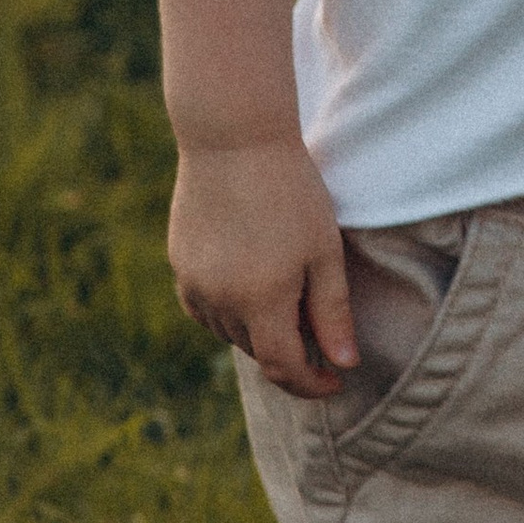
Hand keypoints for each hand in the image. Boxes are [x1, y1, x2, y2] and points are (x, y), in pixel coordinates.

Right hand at [168, 132, 357, 395]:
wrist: (233, 138)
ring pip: (229, 331)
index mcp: (260, 301)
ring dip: (259, 330)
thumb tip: (344, 365)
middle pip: (257, 350)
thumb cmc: (291, 191)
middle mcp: (219, 301)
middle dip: (290, 350)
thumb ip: (333, 313)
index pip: (284, 368)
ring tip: (288, 296)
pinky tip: (250, 284)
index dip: (311, 384)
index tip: (335, 382)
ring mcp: (193, 283)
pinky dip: (230, 310)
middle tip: (320, 327)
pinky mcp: (178, 263)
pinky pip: (205, 306)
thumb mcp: (324, 252)